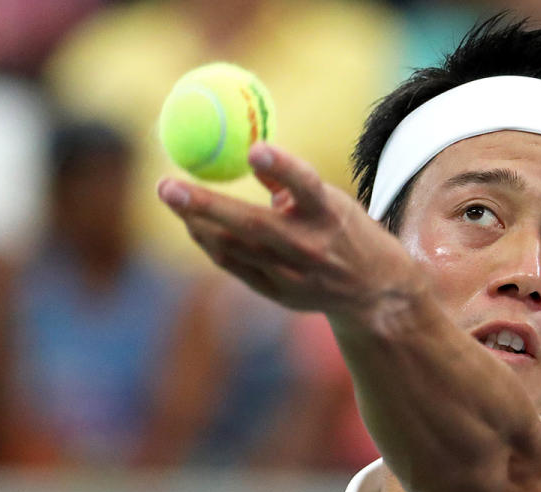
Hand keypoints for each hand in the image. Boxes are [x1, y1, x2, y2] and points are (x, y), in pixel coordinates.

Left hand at [157, 143, 419, 319]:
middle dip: (204, 204)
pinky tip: (195, 225)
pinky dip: (210, 243)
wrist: (375, 291)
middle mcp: (312, 246)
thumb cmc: (348, 232)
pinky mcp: (280, 294)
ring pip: (232, 247)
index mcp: (330, 214)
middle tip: (165, 185)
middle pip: (251, 224)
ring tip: (172, 196)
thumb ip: (289, 183)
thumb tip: (248, 154)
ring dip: (197, 222)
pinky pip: (234, 265)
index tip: (254, 147)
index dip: (281, 166)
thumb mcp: (333, 201)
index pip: (305, 185)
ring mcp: (293, 274)